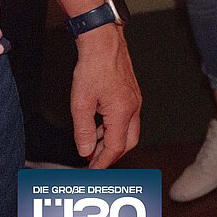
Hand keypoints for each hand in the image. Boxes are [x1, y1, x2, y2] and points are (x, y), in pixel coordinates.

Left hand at [71, 25, 141, 167]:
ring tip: (93, 147)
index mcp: (122, 113)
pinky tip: (99, 128)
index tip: (91, 172)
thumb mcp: (81, 103)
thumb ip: (84, 131)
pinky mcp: (132, 95)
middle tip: (93, 163)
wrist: (105, 44)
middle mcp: (134, 109)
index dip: (102, 163)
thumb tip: (86, 151)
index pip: (115, 148)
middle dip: (111, 156)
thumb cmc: (93, 69)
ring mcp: (135, 101)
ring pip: (129, 131)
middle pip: (128, 143)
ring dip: (112, 142)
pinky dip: (114, 129)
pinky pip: (127, 119)